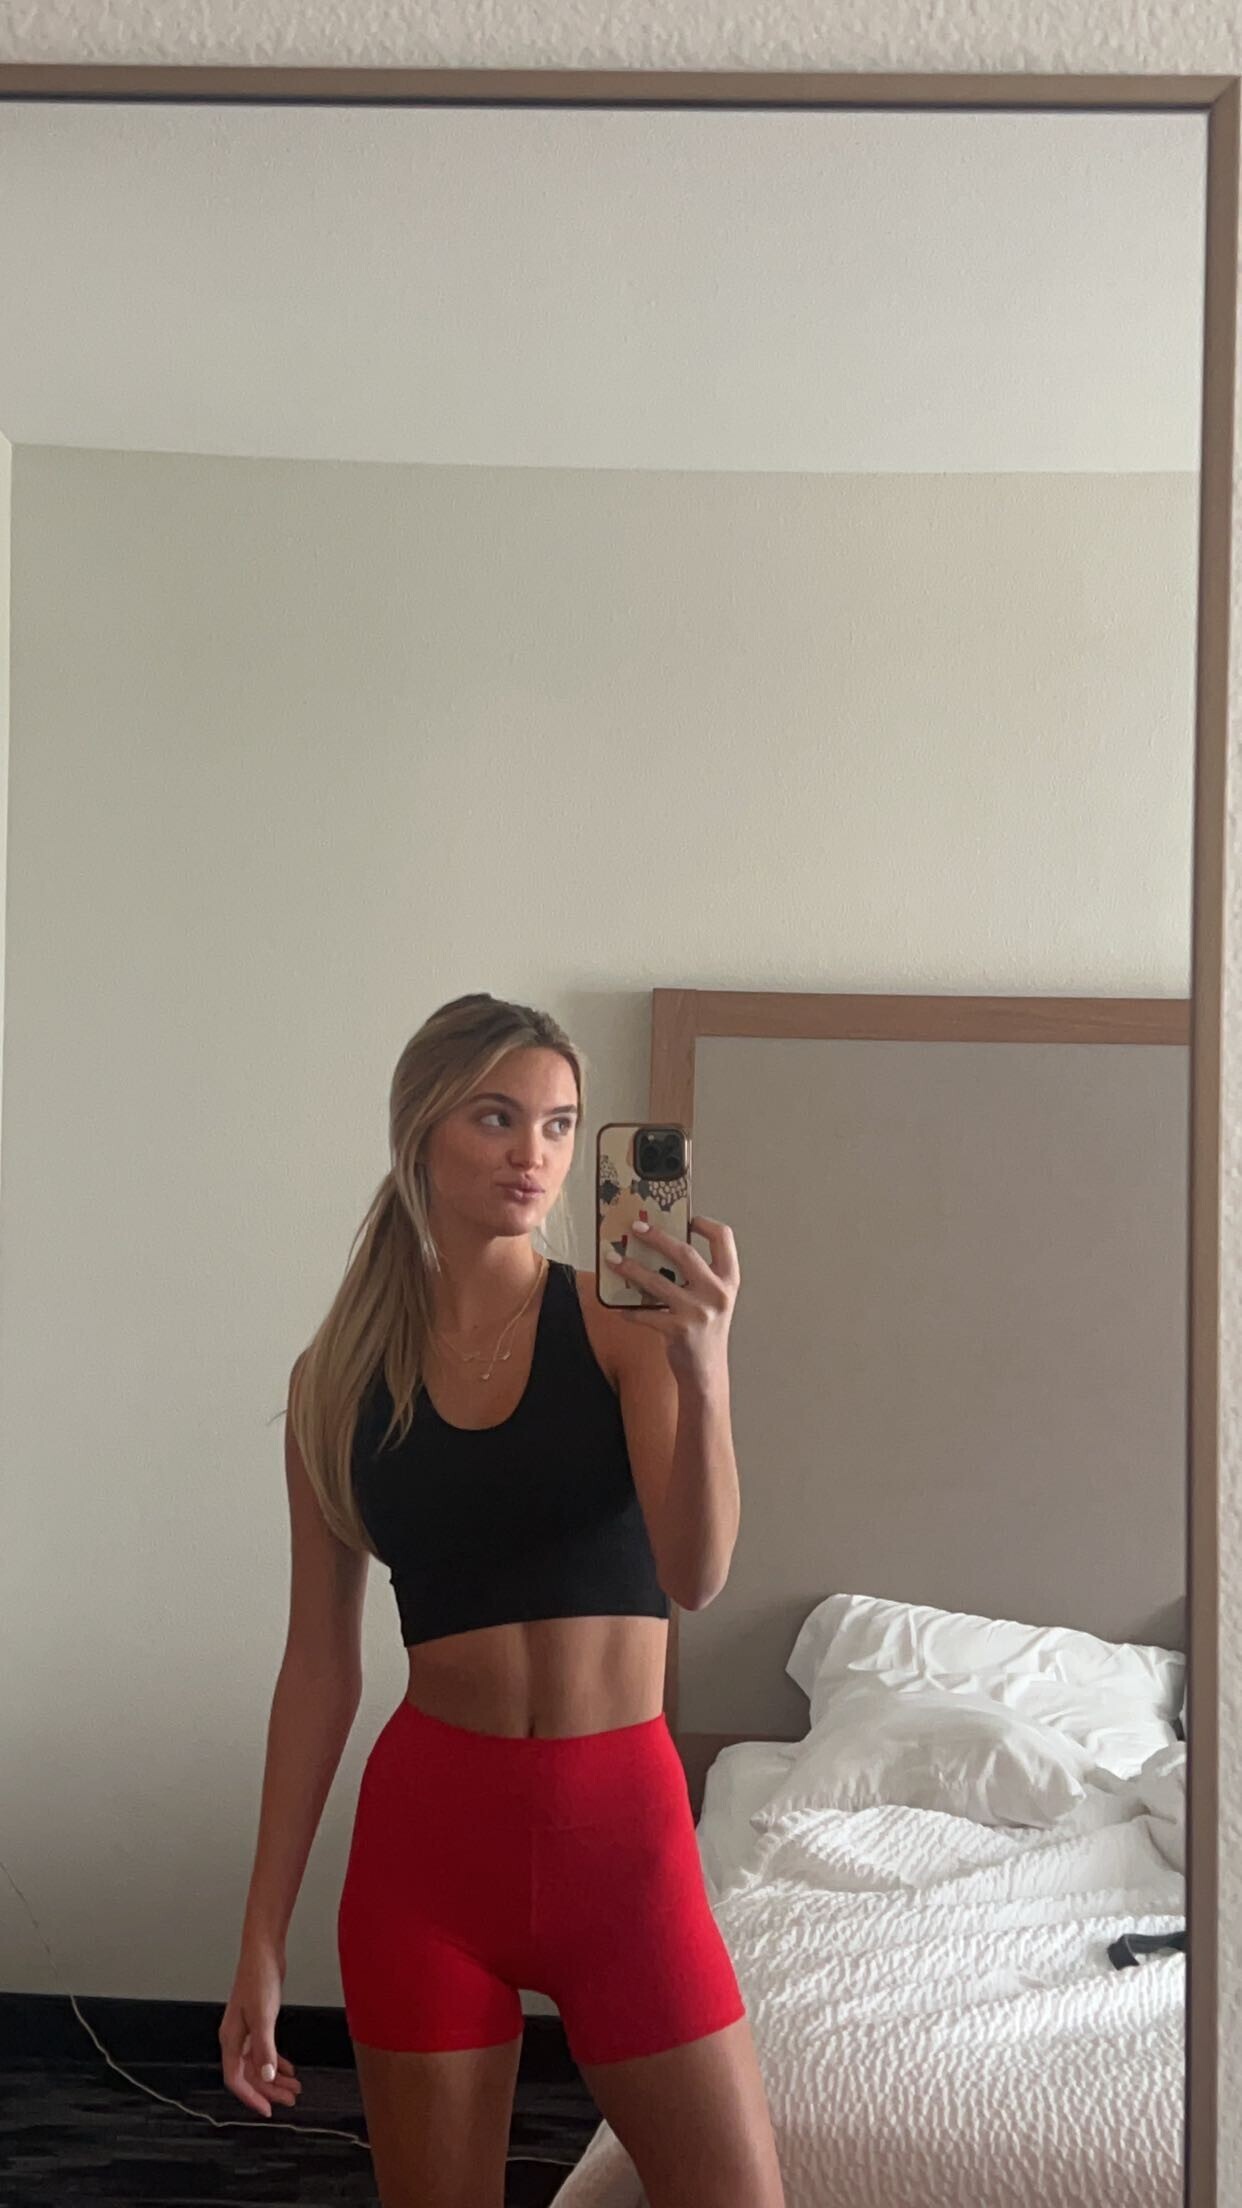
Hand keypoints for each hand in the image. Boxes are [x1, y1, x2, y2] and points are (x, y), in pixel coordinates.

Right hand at [219, 1942, 301, 2118]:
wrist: (263, 1951)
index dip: (251, 2097)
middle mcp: (235, 2038)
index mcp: (230, 2039)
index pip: (235, 2079)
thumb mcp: (263, 2016)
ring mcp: (246, 2030)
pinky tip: (288, 2068)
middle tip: (289, 2101)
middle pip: (250, 2074)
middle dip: (269, 2090)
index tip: (267, 2110)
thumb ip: (264, 2048)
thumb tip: (267, 2076)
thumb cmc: (258, 1978)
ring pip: (258, 2064)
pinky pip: (264, 2050)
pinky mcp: (257, 2022)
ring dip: (275, 2078)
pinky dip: (276, 2061)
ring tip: (294, 2088)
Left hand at [605, 1214, 739, 1382]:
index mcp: (728, 1281)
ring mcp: (698, 1312)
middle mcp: (717, 1293)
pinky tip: (616, 1306)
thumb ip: (698, 1277)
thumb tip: (661, 1248)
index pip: (724, 1239)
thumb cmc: (706, 1332)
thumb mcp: (712, 1300)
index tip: (687, 1218)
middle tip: (635, 1227)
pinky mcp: (678, 1330)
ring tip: (613, 1259)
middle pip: (684, 1253)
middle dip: (656, 1236)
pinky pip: (646, 1313)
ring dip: (631, 1268)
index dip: (705, 1224)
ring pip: (657, 1281)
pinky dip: (628, 1309)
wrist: (706, 1372)